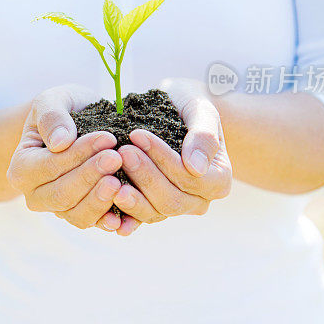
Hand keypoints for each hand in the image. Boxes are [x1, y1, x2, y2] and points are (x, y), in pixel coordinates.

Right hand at [7, 84, 124, 230]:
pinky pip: (95, 224)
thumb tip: (60, 142)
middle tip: (117, 157)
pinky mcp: (83, 215)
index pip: (49, 167)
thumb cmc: (62, 110)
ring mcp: (59, 209)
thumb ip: (52, 116)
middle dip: (90, 176)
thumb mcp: (52, 100)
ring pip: (77, 215)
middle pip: (61, 195)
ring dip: (100, 199)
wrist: (77, 124)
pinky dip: (111, 220)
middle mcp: (36, 195)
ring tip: (121, 181)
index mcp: (22, 168)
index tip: (106, 137)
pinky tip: (125, 211)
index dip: (77, 155)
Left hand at [107, 78, 232, 235]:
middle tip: (122, 152)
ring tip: (109, 175)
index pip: (190, 178)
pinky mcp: (151, 208)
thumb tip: (196, 168)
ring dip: (131, 197)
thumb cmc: (188, 105)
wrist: (173, 109)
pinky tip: (106, 209)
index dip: (163, 159)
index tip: (137, 135)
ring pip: (153, 213)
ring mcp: (174, 207)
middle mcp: (198, 200)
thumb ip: (203, 136)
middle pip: (171, 200)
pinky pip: (137, 218)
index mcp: (217, 180)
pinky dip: (122, 217)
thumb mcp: (201, 110)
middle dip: (145, 176)